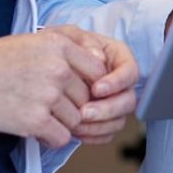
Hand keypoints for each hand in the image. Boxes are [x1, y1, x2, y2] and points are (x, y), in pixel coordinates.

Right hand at [0, 33, 106, 149]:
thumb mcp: (33, 42)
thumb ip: (66, 53)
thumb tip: (98, 67)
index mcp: (60, 45)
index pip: (99, 73)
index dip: (90, 87)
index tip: (75, 92)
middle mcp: (58, 69)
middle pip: (87, 99)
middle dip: (72, 107)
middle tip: (48, 106)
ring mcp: (48, 95)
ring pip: (75, 120)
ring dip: (60, 123)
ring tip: (36, 115)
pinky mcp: (35, 120)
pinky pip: (61, 137)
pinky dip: (50, 138)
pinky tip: (35, 130)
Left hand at [38, 24, 140, 143]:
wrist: (42, 63)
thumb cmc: (59, 46)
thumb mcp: (69, 36)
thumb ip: (84, 42)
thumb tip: (99, 58)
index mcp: (118, 58)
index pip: (130, 72)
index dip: (116, 83)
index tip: (96, 88)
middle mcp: (119, 82)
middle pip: (128, 100)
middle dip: (107, 109)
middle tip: (85, 112)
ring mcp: (113, 102)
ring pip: (119, 120)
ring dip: (99, 126)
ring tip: (76, 124)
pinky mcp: (104, 119)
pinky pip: (107, 134)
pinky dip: (94, 136)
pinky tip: (77, 132)